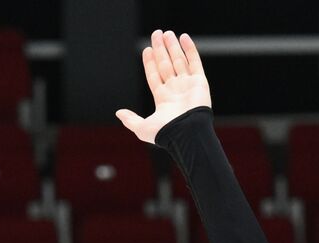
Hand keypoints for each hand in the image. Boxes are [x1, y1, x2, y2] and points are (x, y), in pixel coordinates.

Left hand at [116, 29, 210, 144]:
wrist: (185, 133)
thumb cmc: (164, 133)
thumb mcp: (142, 128)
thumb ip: (130, 120)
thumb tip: (118, 113)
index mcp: (163, 99)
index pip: (155, 76)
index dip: (150, 63)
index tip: (146, 50)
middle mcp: (175, 90)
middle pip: (166, 65)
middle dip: (160, 50)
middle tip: (156, 34)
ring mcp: (187, 85)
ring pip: (179, 60)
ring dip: (172, 46)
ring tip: (166, 33)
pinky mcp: (199, 81)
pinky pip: (194, 62)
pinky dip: (189, 49)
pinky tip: (183, 37)